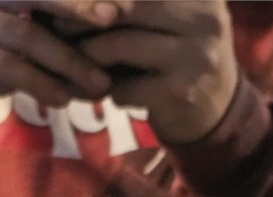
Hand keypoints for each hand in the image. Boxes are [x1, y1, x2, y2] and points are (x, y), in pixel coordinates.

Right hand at [0, 1, 132, 110]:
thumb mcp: (20, 37)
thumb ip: (53, 32)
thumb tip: (109, 44)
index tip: (121, 2)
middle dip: (81, 6)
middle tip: (118, 20)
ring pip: (25, 35)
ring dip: (65, 61)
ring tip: (95, 86)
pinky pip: (3, 64)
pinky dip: (36, 82)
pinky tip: (59, 98)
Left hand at [77, 1, 239, 143]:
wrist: (217, 109)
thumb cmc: (180, 55)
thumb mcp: (170, 18)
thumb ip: (135, 7)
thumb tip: (74, 2)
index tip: (64, 0)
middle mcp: (203, 15)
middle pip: (127, 5)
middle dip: (86, 16)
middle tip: (55, 25)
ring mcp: (194, 54)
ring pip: (122, 44)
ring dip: (89, 55)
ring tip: (73, 61)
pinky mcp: (179, 91)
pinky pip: (125, 86)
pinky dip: (109, 90)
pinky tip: (108, 93)